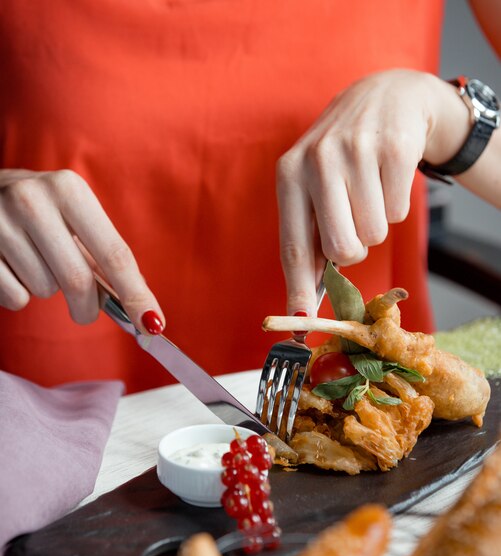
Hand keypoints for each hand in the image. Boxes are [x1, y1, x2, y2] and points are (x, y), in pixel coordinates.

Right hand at [0, 169, 164, 332]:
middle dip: (87, 307)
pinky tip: (13, 269)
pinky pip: (16, 297)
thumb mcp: (74, 218)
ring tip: (36, 263)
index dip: (135, 294)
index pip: (114, 253)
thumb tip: (141, 306)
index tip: (151, 323)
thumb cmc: (41, 213)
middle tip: (86, 313)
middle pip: (77, 279)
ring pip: (44, 289)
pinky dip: (21, 295)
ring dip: (48, 290)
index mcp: (70, 189)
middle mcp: (33, 199)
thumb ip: (104, 256)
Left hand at [277, 69, 469, 315]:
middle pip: (341, 248)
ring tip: (369, 190)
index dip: (298, 287)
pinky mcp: (394, 148)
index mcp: (289, 174)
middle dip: (353, 249)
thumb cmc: (342, 156)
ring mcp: (356, 151)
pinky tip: (386, 177)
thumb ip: (308, 236)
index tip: (301, 321)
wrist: (384, 97)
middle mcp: (318, 160)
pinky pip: (398, 212)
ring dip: (375, 223)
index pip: (293, 244)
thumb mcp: (312, 185)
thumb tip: (304, 301)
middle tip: (353, 224)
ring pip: (374, 233)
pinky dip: (395, 205)